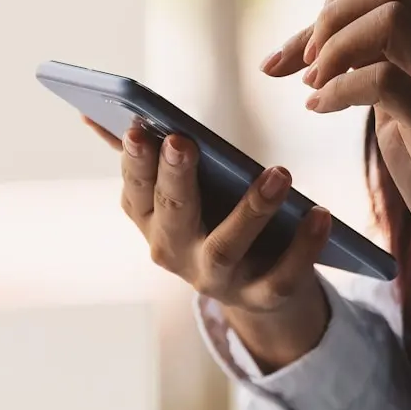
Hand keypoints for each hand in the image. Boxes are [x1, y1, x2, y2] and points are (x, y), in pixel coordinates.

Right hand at [86, 117, 333, 369]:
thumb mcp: (174, 192)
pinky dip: (303, 248)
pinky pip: (282, 277)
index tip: (138, 126)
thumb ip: (142, 155)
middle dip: (175, 178)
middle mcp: (175, 253)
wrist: (252, 286)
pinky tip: (321, 214)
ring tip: (279, 173)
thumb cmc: (208, 218)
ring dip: (250, 210)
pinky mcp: (260, 298)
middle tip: (183, 139)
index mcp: (151, 221)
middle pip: (174, 215)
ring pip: (225, 248)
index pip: (137, 190)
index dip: (135, 162)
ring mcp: (216, 280)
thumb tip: (89, 112)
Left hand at [263, 0, 410, 341]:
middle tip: (293, 69)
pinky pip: (384, 79)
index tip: (280, 62)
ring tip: (309, 87)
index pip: (384, 0)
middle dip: (327, 23)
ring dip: (335, 47)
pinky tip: (319, 110)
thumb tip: (332, 17)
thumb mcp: (403, 114)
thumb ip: (377, 67)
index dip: (324, 20)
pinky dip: (340, 88)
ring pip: (391, 19)